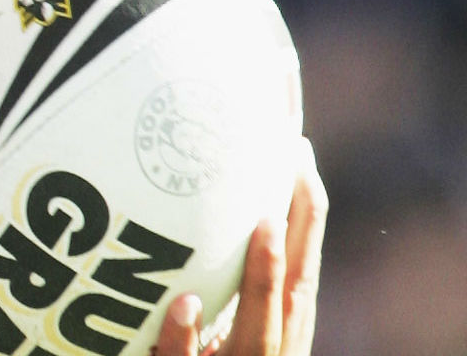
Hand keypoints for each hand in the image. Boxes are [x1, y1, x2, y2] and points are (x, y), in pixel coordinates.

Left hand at [154, 140, 326, 355]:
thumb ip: (207, 278)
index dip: (303, 211)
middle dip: (300, 233)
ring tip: (261, 226)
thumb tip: (187, 204)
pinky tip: (182, 304)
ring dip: (262, 279)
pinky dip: (185, 337)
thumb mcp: (209, 324)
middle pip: (293, 291)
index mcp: (270, 332)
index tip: (297, 148)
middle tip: (295, 169)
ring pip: (258, 333)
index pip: (296, 266)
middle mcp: (264, 353)